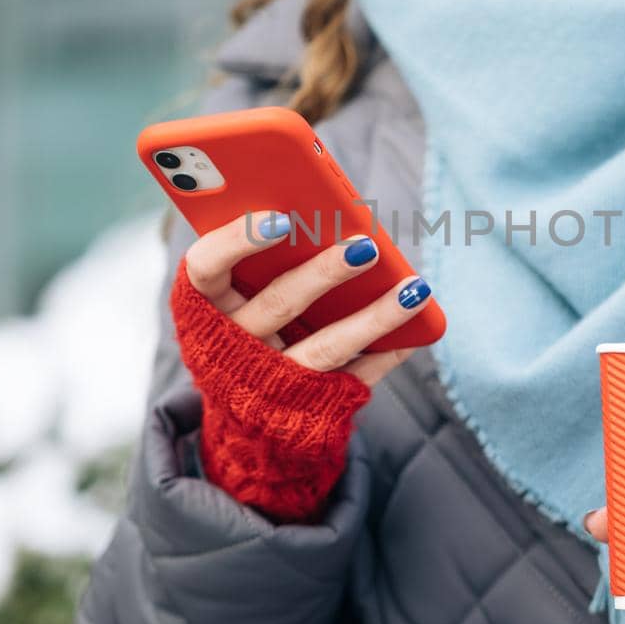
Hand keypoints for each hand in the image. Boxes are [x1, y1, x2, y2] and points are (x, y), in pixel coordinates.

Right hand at [182, 208, 427, 385]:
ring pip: (326, 347)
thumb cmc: (244, 322)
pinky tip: (419, 325)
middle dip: (324, 272)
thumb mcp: (234, 292)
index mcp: (206, 306)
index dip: (237, 241)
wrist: (244, 419)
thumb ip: (260, 252)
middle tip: (367, 245)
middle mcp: (234, 346)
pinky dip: (388, 351)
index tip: (281, 218)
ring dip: (374, 316)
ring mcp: (273, 381)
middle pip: (278, 304)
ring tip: (414, 288)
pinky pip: (356, 377)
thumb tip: (322, 204)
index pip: (206, 268)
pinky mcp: (312, 406)